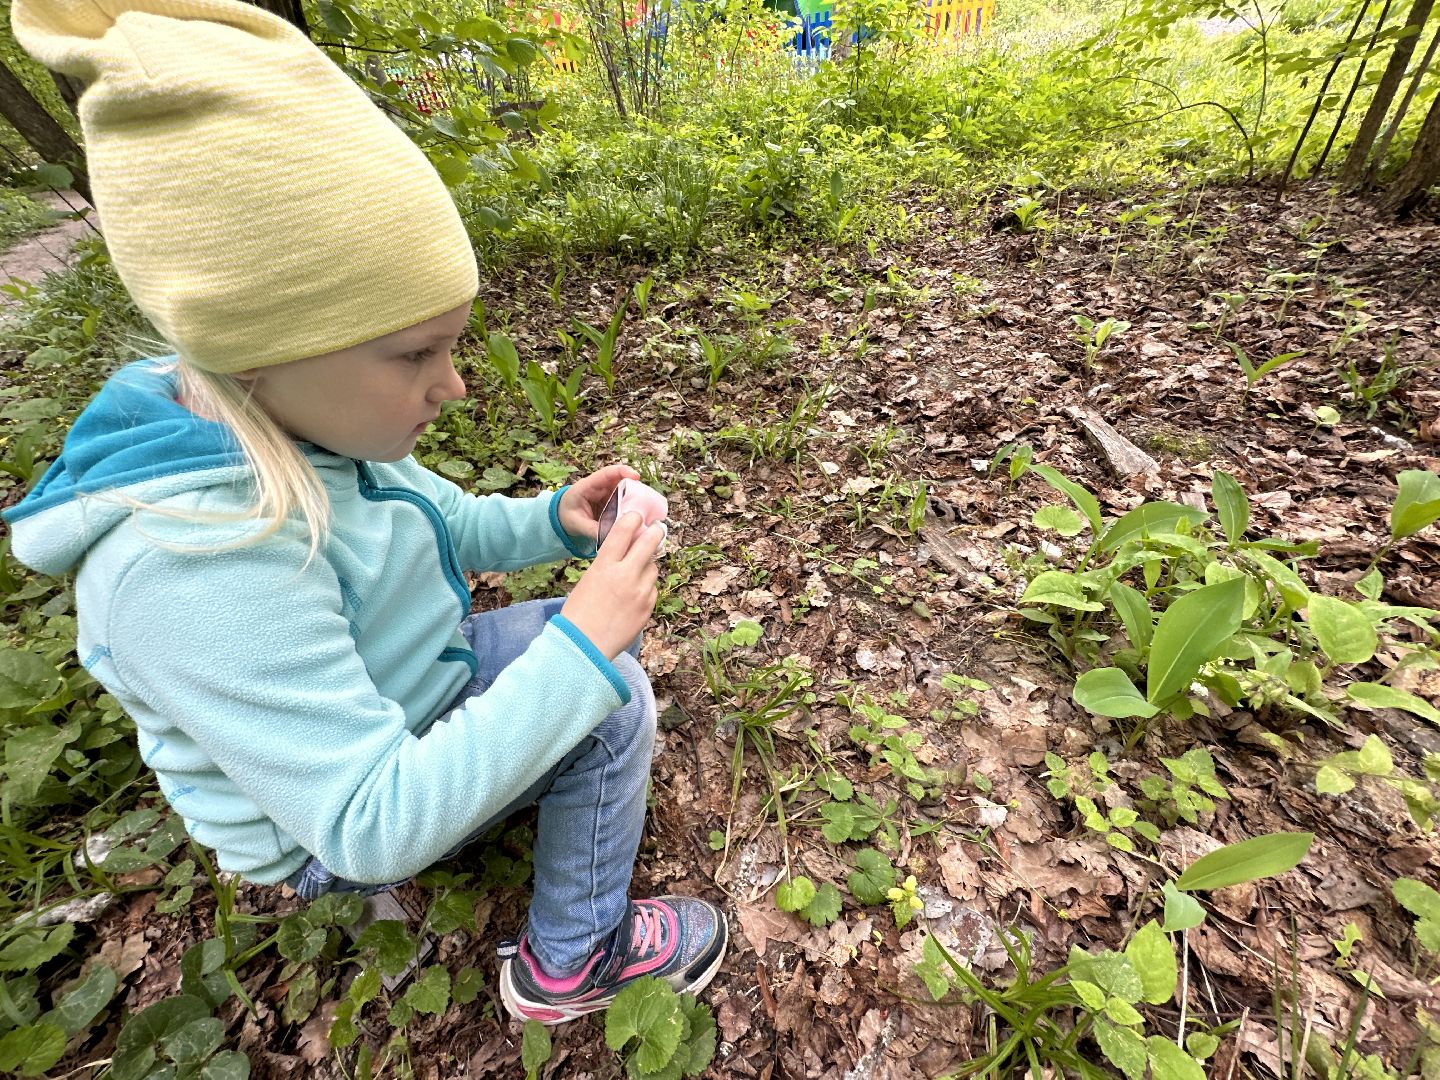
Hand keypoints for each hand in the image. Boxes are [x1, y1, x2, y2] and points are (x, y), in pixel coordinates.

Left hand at [558, 464, 639, 544]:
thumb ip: (593, 530)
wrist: (562, 517)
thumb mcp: (577, 524)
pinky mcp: (613, 500)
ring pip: (626, 490)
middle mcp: (601, 486)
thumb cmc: (567, 516)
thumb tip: (611, 537)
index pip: (607, 473)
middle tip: (647, 500)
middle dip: (635, 487)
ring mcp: (608, 492)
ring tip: (648, 509)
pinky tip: (642, 515)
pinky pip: (626, 500)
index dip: (622, 471)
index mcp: (588, 486)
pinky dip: (634, 506)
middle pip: (621, 480)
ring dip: (637, 498)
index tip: (636, 476)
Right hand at [560, 512, 664, 657]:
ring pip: (653, 568)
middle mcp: (625, 575)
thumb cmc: (578, 614)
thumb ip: (608, 565)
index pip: (624, 530)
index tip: (638, 517)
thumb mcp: (588, 580)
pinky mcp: (648, 607)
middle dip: (655, 533)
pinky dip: (646, 589)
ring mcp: (640, 592)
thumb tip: (626, 552)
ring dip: (647, 566)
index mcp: (605, 565)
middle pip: (649, 543)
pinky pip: (652, 590)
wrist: (584, 646)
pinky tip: (633, 598)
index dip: (633, 519)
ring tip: (635, 575)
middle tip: (657, 529)